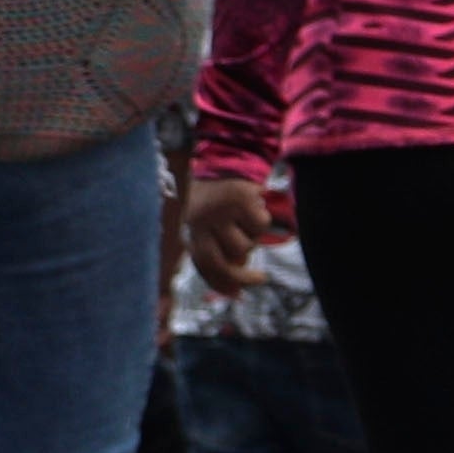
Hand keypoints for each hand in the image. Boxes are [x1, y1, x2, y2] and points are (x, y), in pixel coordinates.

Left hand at [182, 173, 272, 295]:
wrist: (227, 158)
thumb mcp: (211, 224)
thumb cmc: (219, 197)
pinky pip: (259, 226)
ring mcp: (220, 211)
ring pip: (245, 245)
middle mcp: (201, 221)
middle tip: (261, 279)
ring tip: (247, 221)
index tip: (237, 294)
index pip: (203, 264)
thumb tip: (235, 288)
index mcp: (191, 228)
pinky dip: (261, 220)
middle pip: (221, 262)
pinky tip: (255, 206)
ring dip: (253, 238)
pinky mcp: (240, 200)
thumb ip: (220, 251)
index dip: (219, 282)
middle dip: (242, 277)